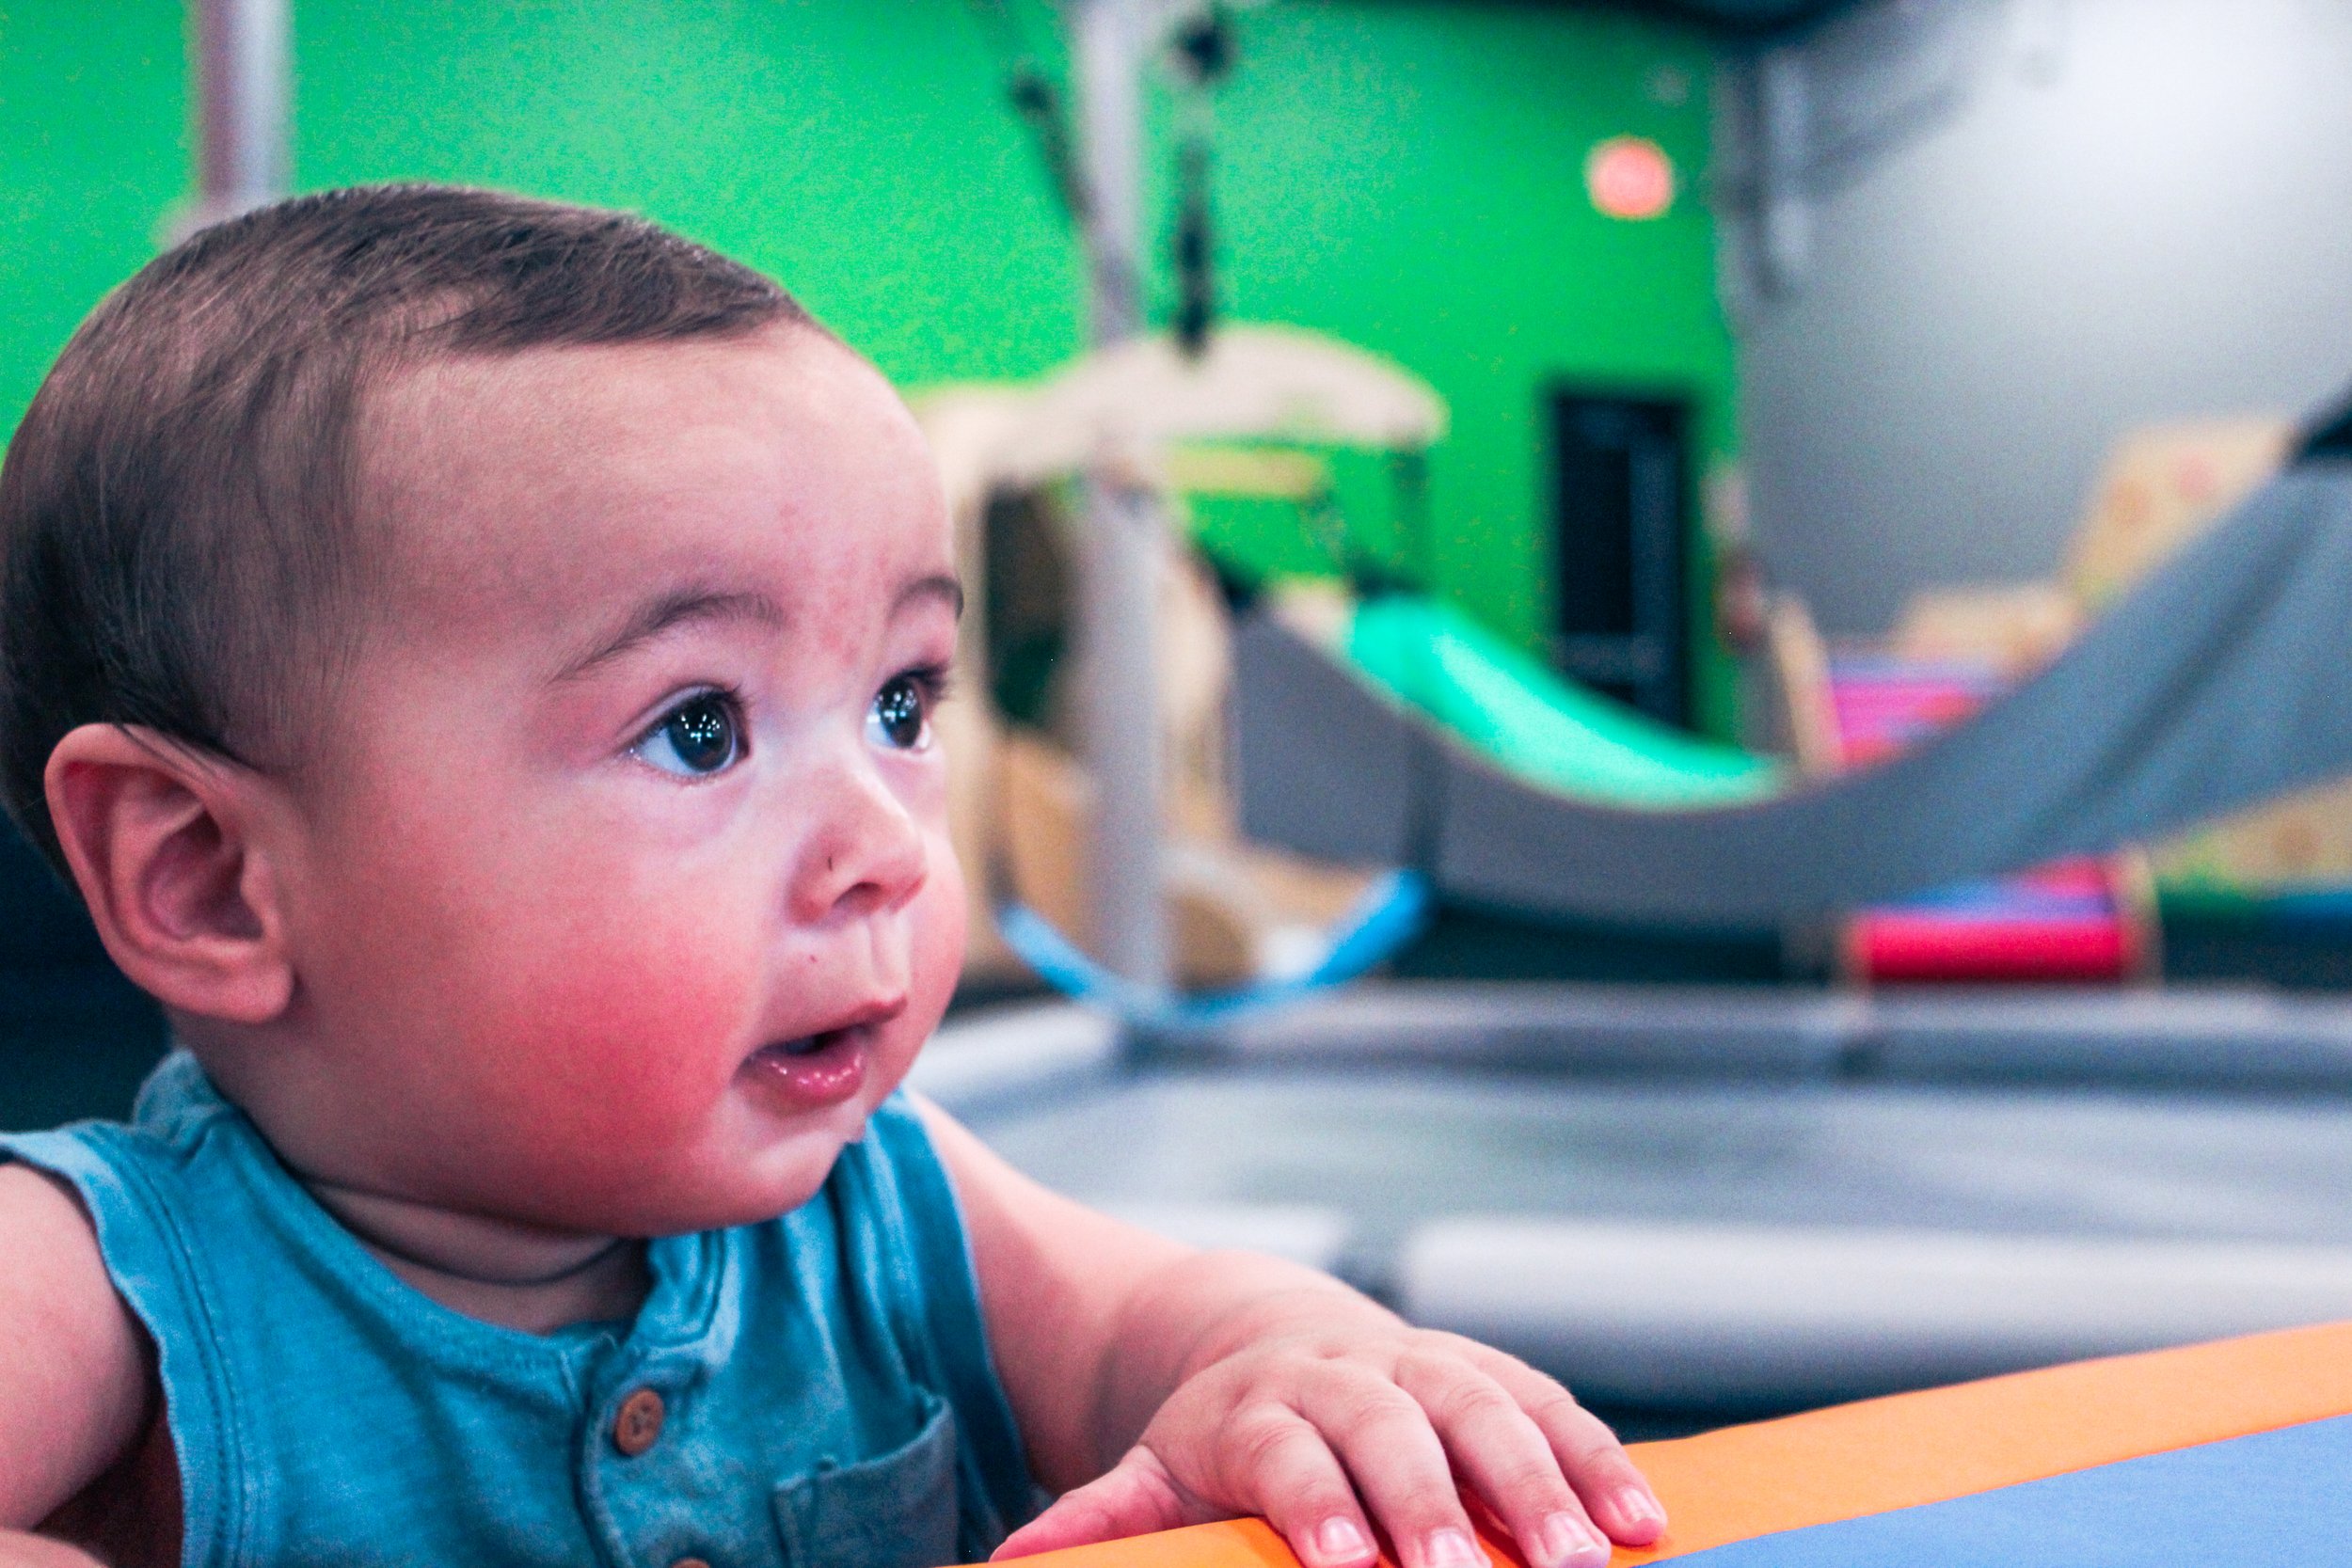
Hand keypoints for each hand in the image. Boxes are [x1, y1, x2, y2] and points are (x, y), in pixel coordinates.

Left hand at [993, 1323, 1666, 1567]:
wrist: (1269, 1337)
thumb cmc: (1217, 1437)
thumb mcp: (1150, 1470)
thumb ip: (1102, 1516)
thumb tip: (1009, 1562)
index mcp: (1258, 1407)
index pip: (1288, 1455)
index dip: (1319, 1507)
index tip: (1346, 1567)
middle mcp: (1345, 1376)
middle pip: (1395, 1431)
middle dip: (1438, 1505)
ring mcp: (1422, 1365)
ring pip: (1486, 1409)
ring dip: (1542, 1482)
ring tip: (1590, 1558)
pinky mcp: (1485, 1371)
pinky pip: (1548, 1403)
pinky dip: (1597, 1456)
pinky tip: (1646, 1520)